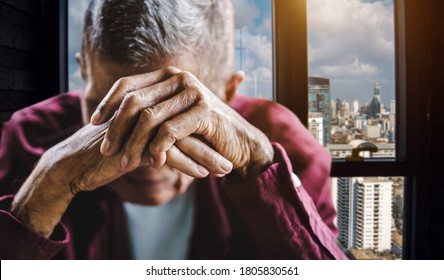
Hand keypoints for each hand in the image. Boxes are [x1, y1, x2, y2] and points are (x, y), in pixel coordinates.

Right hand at [10, 120, 224, 236]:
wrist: (76, 163)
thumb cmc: (108, 151)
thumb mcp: (135, 139)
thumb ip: (157, 134)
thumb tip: (183, 140)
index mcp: (148, 105)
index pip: (184, 116)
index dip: (206, 132)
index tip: (225, 146)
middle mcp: (145, 111)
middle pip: (187, 125)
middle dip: (213, 143)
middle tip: (234, 157)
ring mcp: (139, 125)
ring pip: (181, 138)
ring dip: (206, 156)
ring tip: (226, 169)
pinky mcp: (132, 143)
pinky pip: (166, 153)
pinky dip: (187, 164)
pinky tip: (203, 174)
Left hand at [91, 67, 273, 177]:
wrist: (240, 144)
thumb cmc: (203, 134)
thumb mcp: (173, 119)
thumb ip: (150, 112)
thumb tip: (111, 119)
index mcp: (169, 76)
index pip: (128, 84)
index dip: (107, 103)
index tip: (93, 123)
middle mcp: (180, 78)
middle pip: (134, 101)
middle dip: (116, 128)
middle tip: (106, 150)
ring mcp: (193, 92)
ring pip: (149, 118)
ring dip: (134, 144)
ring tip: (126, 163)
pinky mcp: (205, 111)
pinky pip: (170, 131)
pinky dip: (158, 149)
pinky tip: (154, 163)